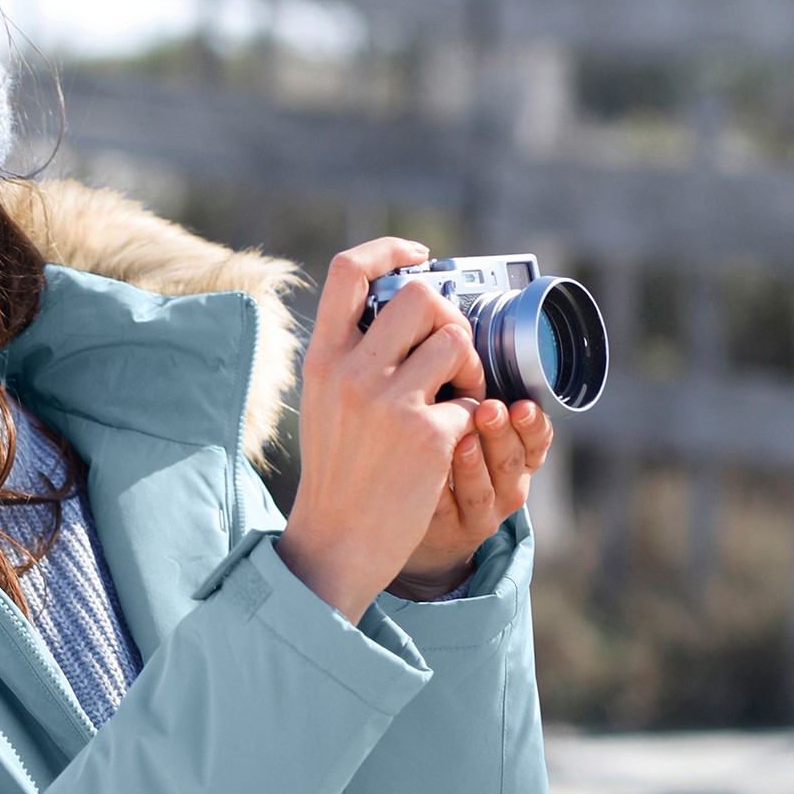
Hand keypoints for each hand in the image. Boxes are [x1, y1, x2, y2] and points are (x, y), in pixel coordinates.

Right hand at [275, 239, 484, 623]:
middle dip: (450, 316)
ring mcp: (388, 404)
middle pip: (421, 296)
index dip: (391, 251)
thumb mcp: (323, 404)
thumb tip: (405, 307)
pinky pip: (472, 402)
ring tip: (459, 395)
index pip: (348, 271)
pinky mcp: (427, 436)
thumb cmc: (337, 475)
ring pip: (456, 340)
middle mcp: (350, 373)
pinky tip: (453, 442)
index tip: (419, 258)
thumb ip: (351, 357)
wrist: (337, 543)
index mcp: (321, 360)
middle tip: (450, 351)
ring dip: (471, 365)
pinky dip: (473, 420)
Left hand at [388, 398, 552, 598]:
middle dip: (502, 435)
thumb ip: (473, 399)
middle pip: (511, 463)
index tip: (522, 405)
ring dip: (474, 465)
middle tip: (489, 410)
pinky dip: (438, 491)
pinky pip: (443, 512)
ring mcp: (478, 516)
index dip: (533, 425)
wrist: (423, 525)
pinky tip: (426, 472)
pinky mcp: (446, 533)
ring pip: (483, 492)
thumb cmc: (448, 462)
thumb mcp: (470, 430)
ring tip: (462, 441)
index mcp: (520, 459)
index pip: (538, 441)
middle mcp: (507, 490)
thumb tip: (462, 342)